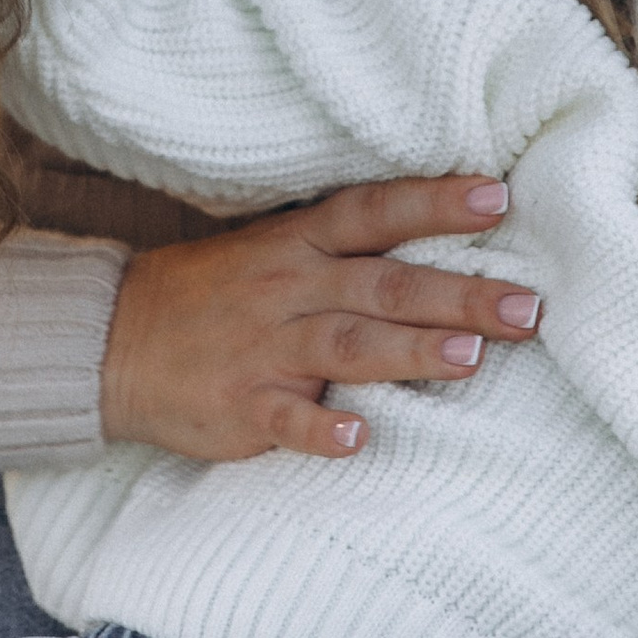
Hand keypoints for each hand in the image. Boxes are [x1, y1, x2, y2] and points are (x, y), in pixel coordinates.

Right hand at [99, 178, 538, 462]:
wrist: (112, 340)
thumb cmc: (212, 294)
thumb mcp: (272, 250)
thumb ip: (346, 250)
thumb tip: (443, 246)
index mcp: (298, 245)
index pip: (376, 213)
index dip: (436, 204)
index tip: (499, 197)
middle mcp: (289, 288)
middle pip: (383, 285)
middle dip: (457, 294)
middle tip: (525, 307)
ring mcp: (265, 348)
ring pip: (347, 345)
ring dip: (408, 351)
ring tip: (468, 358)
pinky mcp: (242, 405)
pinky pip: (285, 419)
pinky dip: (321, 429)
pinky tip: (360, 439)